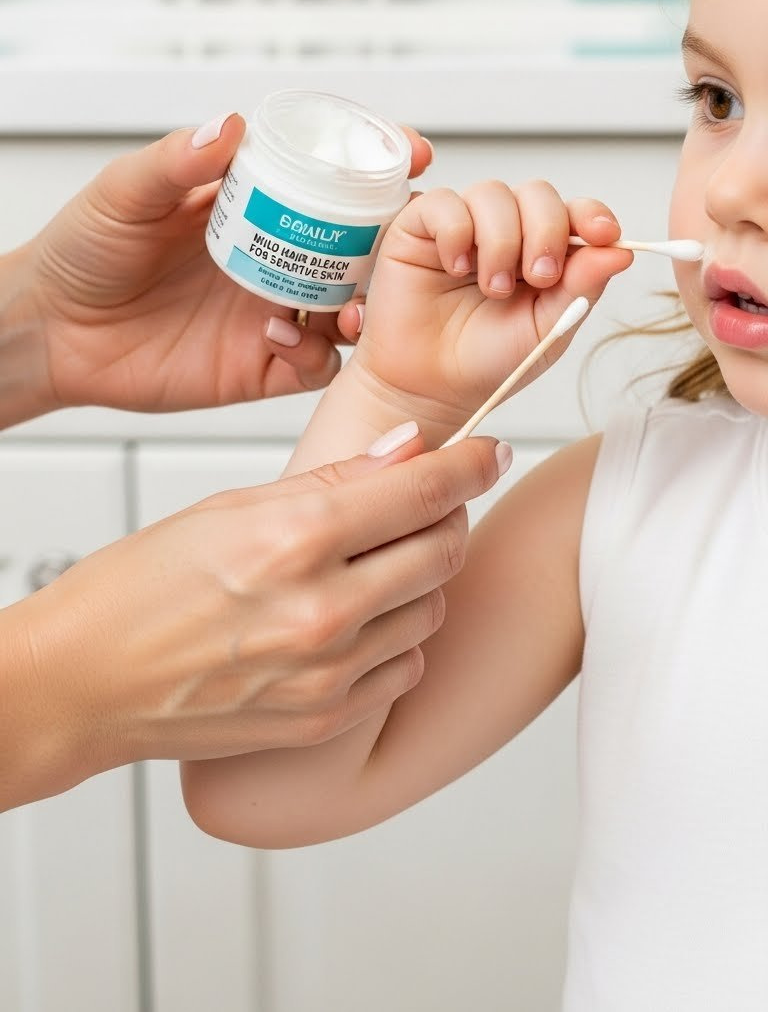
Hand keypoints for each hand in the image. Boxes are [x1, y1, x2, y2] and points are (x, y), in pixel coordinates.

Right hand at [0, 428, 502, 807]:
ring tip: (374, 561)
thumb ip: (332, 479)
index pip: (422, 490)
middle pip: (444, 549)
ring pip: (430, 608)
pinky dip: (396, 635)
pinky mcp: (325, 718)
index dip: (471, 464)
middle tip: (430, 501)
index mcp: (294, 538)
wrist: (86, 683)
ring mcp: (328, 673)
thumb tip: (409, 448)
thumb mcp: (230, 506)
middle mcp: (322, 609)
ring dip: (421, 576)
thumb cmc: (140, 586)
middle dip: (450, 515)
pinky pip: (404, 666)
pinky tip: (356, 618)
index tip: (489, 452)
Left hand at [13, 114, 431, 415]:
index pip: (333, 177)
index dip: (378, 163)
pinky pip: (314, 364)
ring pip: (352, 307)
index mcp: (255, 204)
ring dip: (366, 305)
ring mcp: (274, 309)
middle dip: (395, 241)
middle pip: (363, 244)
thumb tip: (227, 126)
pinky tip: (279, 336)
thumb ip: (175, 162)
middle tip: (400, 238)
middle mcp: (276, 256)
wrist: (53, 331)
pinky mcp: (261, 364)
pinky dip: (313, 352)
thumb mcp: (124, 193)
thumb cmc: (83, 251)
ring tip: (346, 306)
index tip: (410, 151)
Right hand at [348, 180, 633, 431]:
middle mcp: (506, 231)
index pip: (574, 212)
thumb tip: (620, 252)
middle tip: (539, 277)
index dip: (591, 215)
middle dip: (546, 231)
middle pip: (537, 194)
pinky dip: (456, 233)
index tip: (604, 234)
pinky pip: (444, 203)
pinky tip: (454, 267)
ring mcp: (464, 225)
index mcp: (544, 252)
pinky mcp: (420, 227)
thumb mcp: (547, 329)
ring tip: (493, 287)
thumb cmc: (487, 361)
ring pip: (493, 193)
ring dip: (501, 241)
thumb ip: (581, 287)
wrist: (432, 388)